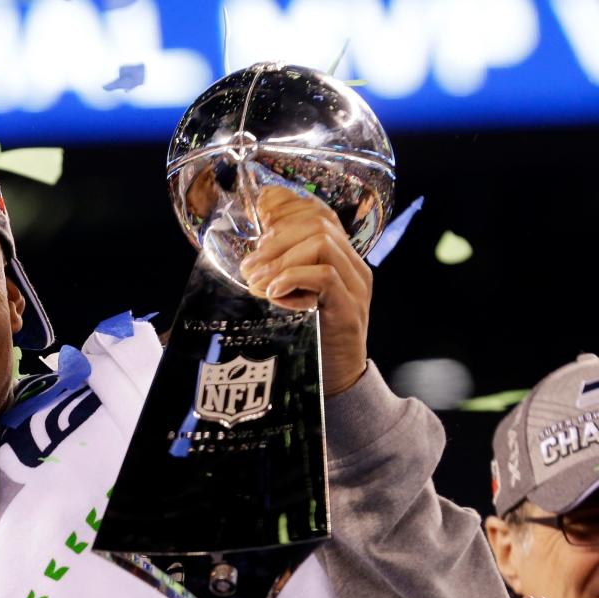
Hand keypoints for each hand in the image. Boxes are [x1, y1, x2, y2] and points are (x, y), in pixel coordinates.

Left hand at [239, 186, 371, 395]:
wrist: (338, 382)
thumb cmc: (310, 338)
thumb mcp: (292, 296)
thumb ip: (281, 270)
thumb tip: (252, 248)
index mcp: (341, 257)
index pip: (320, 212)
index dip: (287, 207)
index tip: (259, 217)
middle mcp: (353, 266)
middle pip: (319, 223)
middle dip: (276, 237)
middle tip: (249, 265)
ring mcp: (355, 286)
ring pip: (322, 243)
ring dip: (280, 259)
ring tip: (256, 280)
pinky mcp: (349, 310)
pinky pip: (324, 276)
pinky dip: (292, 278)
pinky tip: (273, 293)